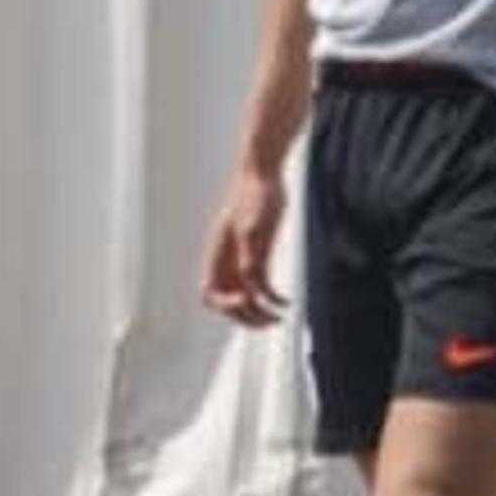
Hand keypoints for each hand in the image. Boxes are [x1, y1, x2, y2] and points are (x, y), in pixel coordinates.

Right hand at [199, 167, 291, 327]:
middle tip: (267, 322)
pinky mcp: (257, 255)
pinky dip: (271, 298)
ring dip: (257, 313)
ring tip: (277, 319)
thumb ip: (251, 255)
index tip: (248, 301)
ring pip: (242, 298)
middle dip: (244, 317)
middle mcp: (225, 261)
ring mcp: (240, 259)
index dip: (226, 304)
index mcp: (217, 254)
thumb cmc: (255, 194)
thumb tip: (250, 281)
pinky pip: (259, 286)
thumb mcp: (254, 226)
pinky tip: (286, 302)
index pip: (209, 292)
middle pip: (225, 302)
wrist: (263, 173)